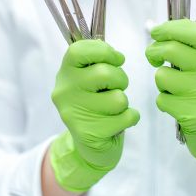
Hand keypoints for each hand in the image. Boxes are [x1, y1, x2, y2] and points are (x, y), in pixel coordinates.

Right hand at [49, 40, 139, 191]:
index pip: (79, 50)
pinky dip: (130, 118)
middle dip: (121, 79)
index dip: (104, 52)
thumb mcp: (89, 79)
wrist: (89, 145)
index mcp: (65, 72)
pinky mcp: (88, 133)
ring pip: (118, 98)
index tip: (116, 59)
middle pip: (104, 74)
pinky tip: (119, 123)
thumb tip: (116, 56)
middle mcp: (65, 91)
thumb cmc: (94, 104)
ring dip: (124, 103)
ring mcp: (74, 113)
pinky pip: (125, 117)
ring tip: (113, 108)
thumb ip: (98, 62)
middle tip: (116, 88)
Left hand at [145, 20, 195, 183]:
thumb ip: (188, 48)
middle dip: (154, 51)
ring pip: (162, 76)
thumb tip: (153, 27)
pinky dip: (164, 102)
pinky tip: (178, 108)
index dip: (170, 28)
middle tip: (153, 58)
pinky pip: (162, 99)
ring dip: (161, 83)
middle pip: (172, 50)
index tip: (155, 32)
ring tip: (175, 90)